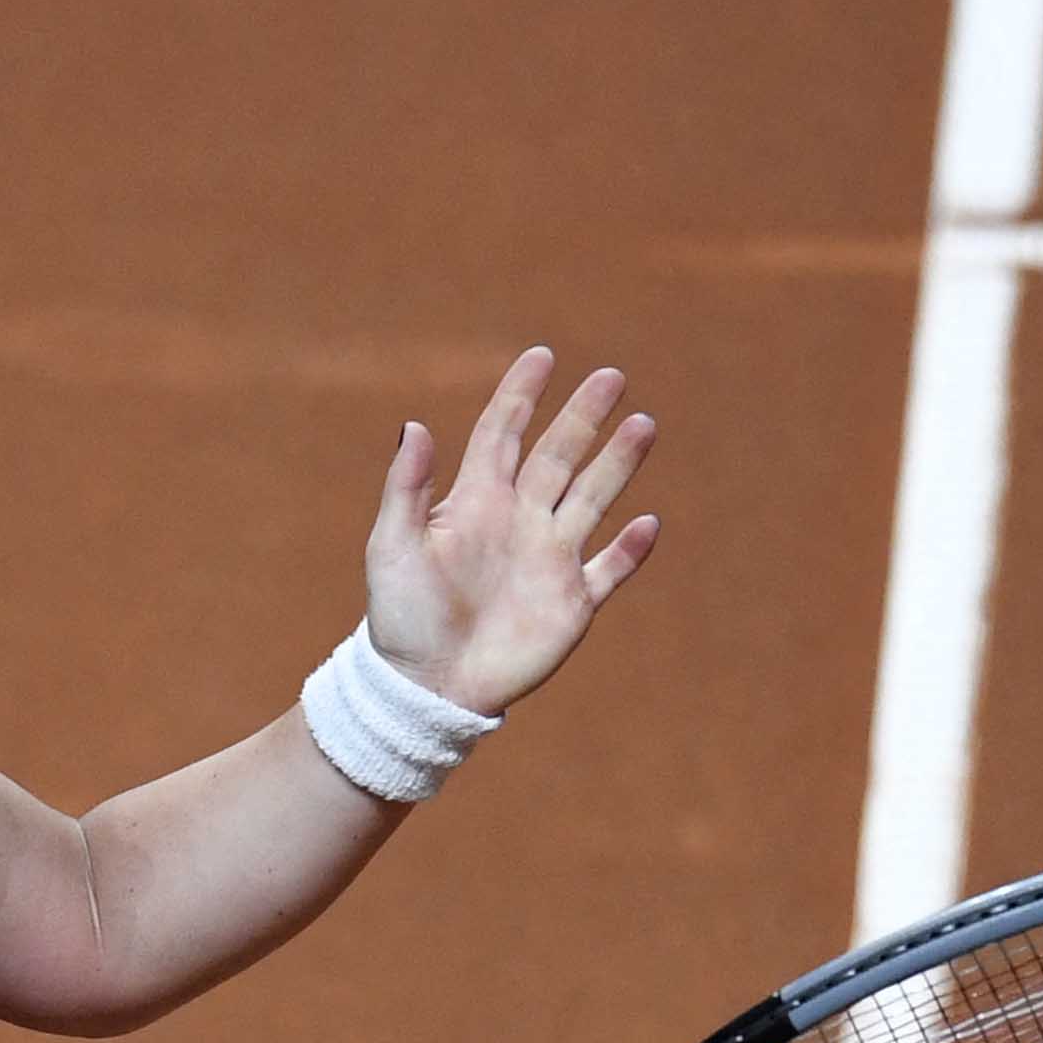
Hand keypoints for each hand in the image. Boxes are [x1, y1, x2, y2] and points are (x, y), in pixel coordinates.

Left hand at [362, 346, 662, 715]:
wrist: (426, 686)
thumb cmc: (400, 617)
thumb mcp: (393, 547)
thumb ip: (407, 488)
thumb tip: (413, 425)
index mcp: (476, 502)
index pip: (502, 434)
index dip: (521, 395)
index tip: (543, 356)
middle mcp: (518, 521)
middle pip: (558, 456)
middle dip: (584, 417)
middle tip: (612, 376)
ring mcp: (548, 560)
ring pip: (592, 499)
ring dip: (618, 463)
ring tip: (644, 423)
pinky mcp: (570, 604)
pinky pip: (608, 570)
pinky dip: (629, 550)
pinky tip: (648, 524)